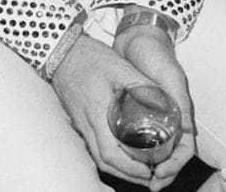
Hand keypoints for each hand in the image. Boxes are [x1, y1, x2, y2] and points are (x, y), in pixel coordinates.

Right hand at [48, 33, 173, 185]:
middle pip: (105, 161)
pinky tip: (120, 153)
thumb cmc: (89, 58)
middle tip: (148, 175)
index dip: (130, 167)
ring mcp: (80, 123)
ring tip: (137, 169)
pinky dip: (108, 156)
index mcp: (97, 113)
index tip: (148, 170)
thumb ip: (141, 84)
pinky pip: (93, 146)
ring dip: (118, 168)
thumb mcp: (120, 67)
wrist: (62, 51)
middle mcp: (87, 123)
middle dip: (128, 174)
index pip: (112, 153)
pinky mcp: (79, 119)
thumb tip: (164, 101)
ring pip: (97, 156)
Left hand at [111, 25, 195, 189]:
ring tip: (140, 178)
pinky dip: (136, 151)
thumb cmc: (157, 56)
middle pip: (171, 155)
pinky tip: (126, 159)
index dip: (175, 166)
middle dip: (164, 173)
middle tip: (150, 184)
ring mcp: (154, 115)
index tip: (160, 175)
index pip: (184, 150)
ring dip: (150, 166)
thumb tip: (186, 131)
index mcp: (181, 114)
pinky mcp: (137, 111)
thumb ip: (177, 99)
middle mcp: (170, 118)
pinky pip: (140, 137)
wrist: (138, 39)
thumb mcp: (171, 77)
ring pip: (156, 150)